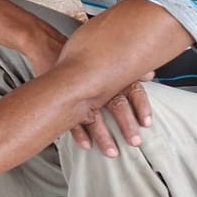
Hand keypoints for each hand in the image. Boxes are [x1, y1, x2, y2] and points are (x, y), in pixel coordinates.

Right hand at [18, 23, 149, 154]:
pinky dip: (79, 133)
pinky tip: (86, 144)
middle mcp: (97, 81)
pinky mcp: (62, 98)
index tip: (147, 123)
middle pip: (115, 105)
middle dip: (126, 125)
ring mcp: (79, 91)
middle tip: (135, 142)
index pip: (131, 88)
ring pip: (94, 116)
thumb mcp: (104, 58)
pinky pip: (71, 119)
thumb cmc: (79, 55)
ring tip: (112, 152)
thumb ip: (128, 70)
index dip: (141, 106)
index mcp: (110, 72)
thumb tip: (151, 75)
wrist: (45, 44)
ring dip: (104, 136)